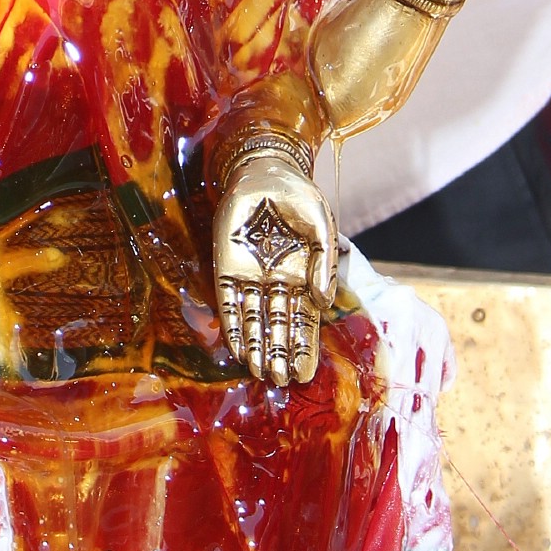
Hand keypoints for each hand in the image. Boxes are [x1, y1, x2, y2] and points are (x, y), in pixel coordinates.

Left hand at [214, 153, 335, 387]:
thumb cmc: (297, 196)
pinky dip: (231, 325)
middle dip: (280, 352)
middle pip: (278, 325)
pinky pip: (227, 302)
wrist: (265, 169)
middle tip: (282, 380)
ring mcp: (250, 277)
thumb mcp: (322, 226)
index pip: (304, 320)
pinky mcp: (225, 267)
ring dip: (256, 346)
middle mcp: (275, 282)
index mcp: (301, 276)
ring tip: (260, 373)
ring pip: (253, 319)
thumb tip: (324, 303)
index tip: (306, 372)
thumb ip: (325, 263)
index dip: (304, 346)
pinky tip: (236, 348)